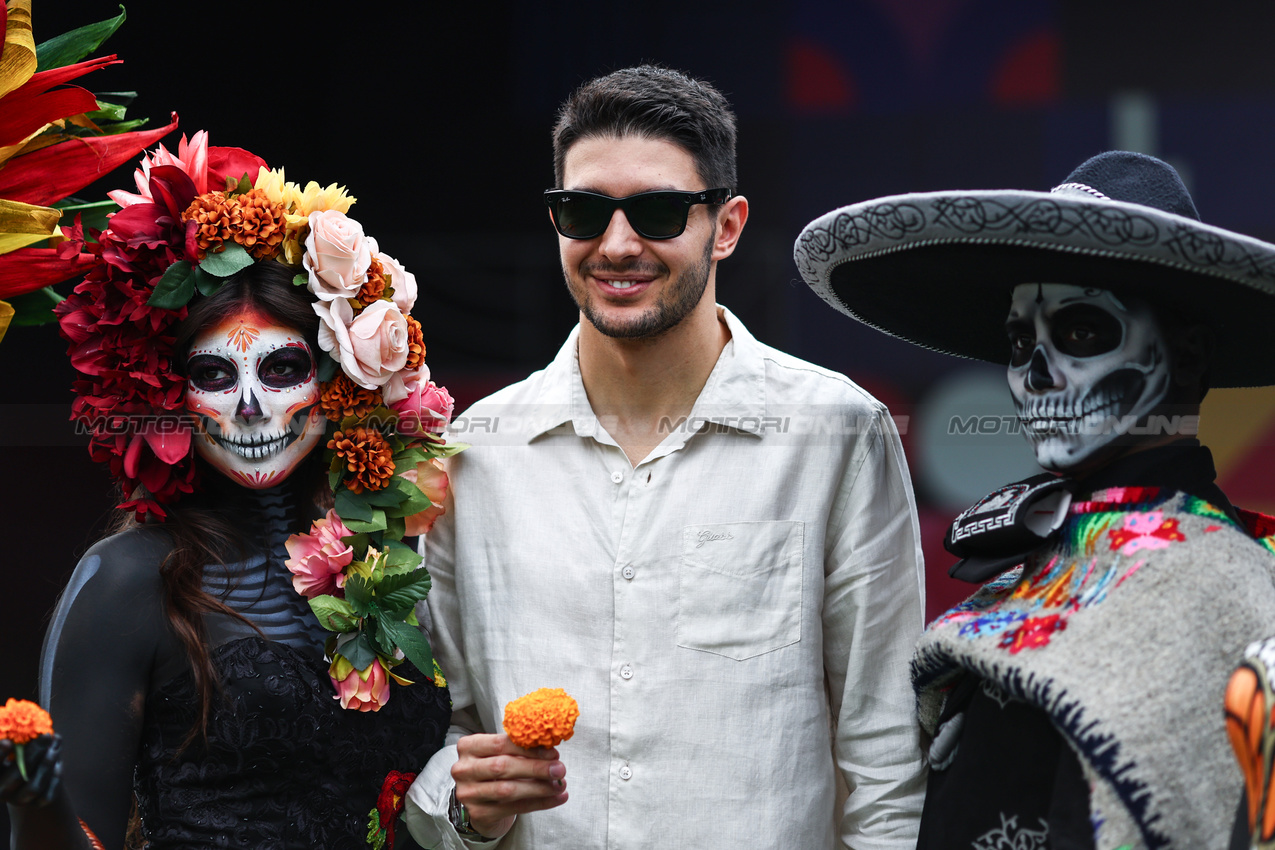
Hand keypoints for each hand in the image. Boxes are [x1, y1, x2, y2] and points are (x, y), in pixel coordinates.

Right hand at [1, 734, 63, 806]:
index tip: (8, 742)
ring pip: (34, 787)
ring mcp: (18, 799)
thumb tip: (42, 734)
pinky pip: (48, 795)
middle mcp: (1, 791)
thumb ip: (25, 739)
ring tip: (54, 746)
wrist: (35, 774)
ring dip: (47, 764)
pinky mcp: (36, 804)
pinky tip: (58, 763)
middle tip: (45, 736)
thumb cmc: (24, 752)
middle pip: (17, 776)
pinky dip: (56, 777)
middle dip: (33, 754)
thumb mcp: (22, 745)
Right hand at [452, 733, 567, 838]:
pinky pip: (514, 808)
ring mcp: (468, 793)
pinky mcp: (479, 813)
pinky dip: (539, 803)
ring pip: (508, 790)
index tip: (552, 752)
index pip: (501, 743)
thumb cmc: (494, 769)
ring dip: (539, 788)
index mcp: (468, 746)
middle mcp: (463, 769)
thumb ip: (520, 749)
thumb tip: (551, 752)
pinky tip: (556, 798)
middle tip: (560, 769)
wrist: (481, 799)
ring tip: (560, 785)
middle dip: (536, 768)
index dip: (529, 748)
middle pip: (503, 767)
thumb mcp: (501, 753)